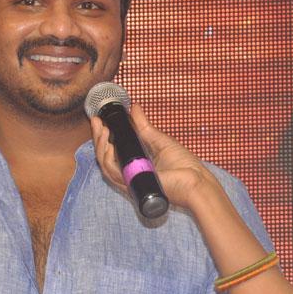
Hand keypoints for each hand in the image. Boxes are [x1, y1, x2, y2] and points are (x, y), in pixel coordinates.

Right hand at [89, 103, 216, 207]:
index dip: (103, 137)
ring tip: (103, 130)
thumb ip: (143, 126)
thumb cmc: (184, 167)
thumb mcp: (159, 140)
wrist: (196, 181)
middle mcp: (130, 175)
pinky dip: (108, 158)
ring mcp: (131, 181)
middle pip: (105, 158)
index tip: (100, 120)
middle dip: (98, 138)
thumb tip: (134, 108)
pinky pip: (114, 173)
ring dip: (100, 146)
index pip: (113, 152)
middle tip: (96, 122)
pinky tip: (109, 145)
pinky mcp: (134, 185)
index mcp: (135, 165)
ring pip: (106, 166)